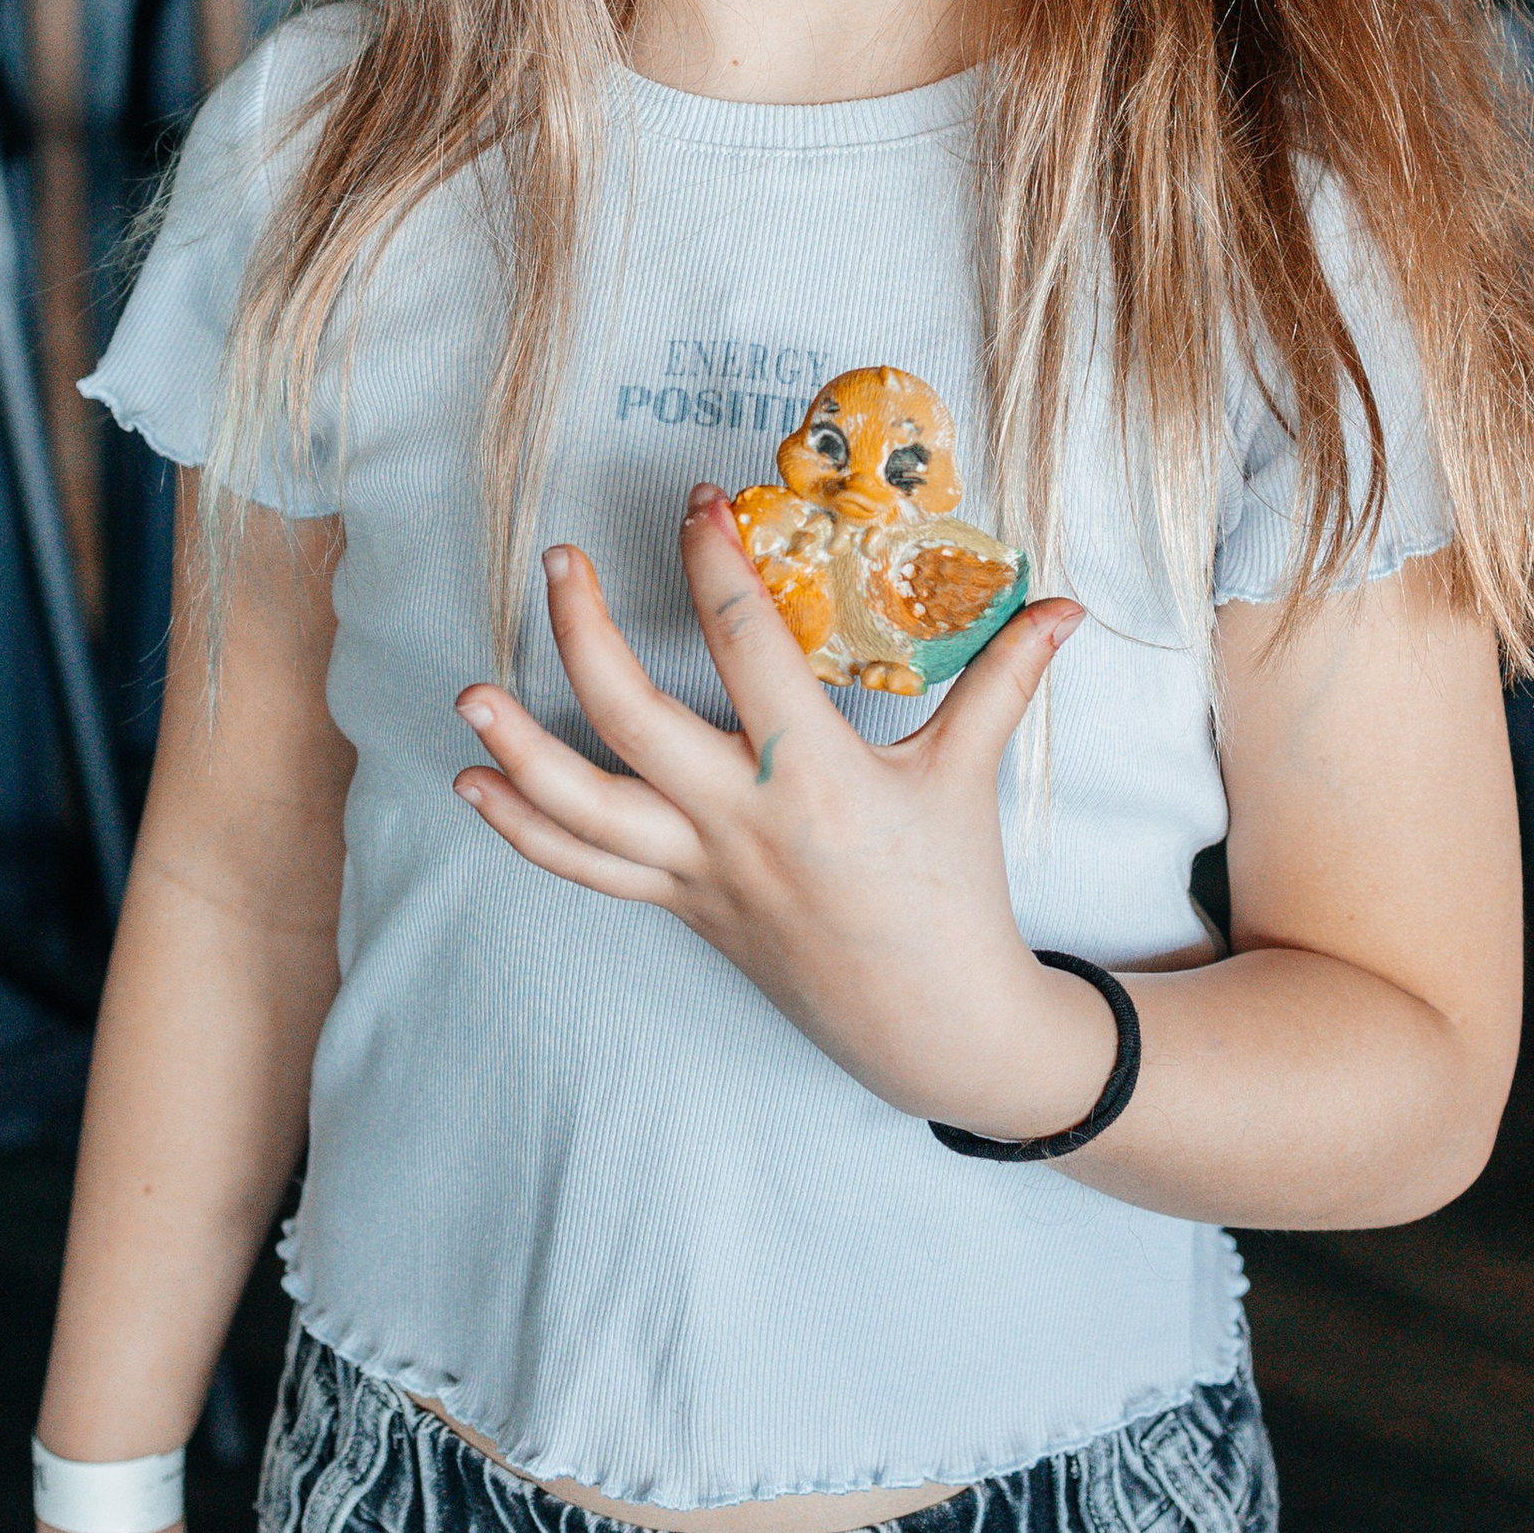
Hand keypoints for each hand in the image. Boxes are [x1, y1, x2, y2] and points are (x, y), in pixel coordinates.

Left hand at [453, 484, 1113, 1142]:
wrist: (937, 1028)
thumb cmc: (954, 896)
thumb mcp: (970, 777)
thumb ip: (1006, 681)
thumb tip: (1065, 604)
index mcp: (815, 775)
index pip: (747, 646)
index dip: (716, 564)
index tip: (697, 504)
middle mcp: (742, 822)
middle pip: (632, 719)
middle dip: (582, 636)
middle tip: (555, 562)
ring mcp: (702, 872)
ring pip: (585, 810)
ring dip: (518, 752)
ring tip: (468, 696)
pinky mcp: (683, 908)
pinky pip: (587, 868)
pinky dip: (526, 829)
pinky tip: (477, 786)